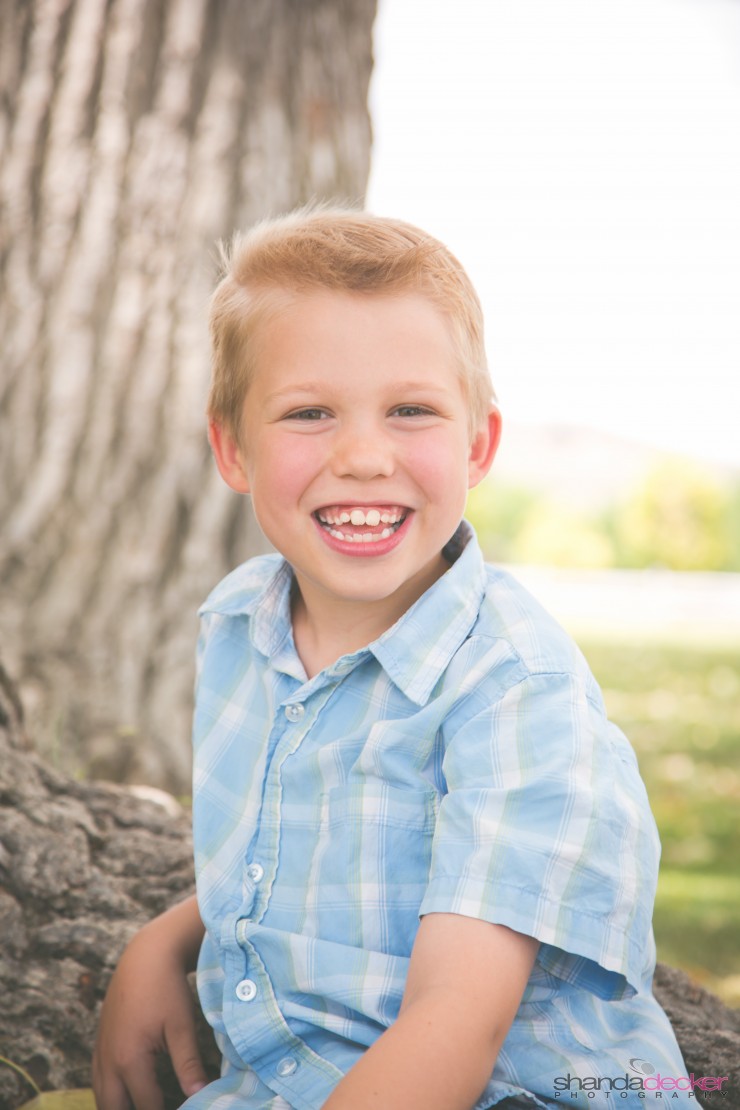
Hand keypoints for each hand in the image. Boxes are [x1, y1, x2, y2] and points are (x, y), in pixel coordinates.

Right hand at [93, 897, 207, 1109]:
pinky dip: (110, 1092)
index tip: (184, 1109)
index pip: (147, 1107)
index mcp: (130, 1060)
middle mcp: (109, 1061)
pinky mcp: (99, 1041)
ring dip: (119, 1107)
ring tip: (142, 1105)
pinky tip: (127, 1092)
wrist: (145, 955)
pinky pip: (97, 1079)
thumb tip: (199, 1094)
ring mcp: (101, 1051)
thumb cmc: (167, 988)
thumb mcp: (182, 1026)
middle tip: (159, 1108)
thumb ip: (188, 1064)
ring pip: (102, 1097)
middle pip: (115, 1109)